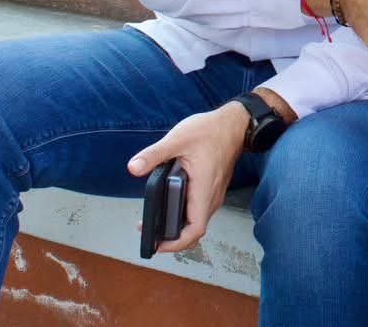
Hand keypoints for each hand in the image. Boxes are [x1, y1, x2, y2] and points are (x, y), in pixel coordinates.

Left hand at [127, 102, 250, 253]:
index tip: (157, 244)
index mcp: (203, 189)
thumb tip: (133, 168)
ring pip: (197, 220)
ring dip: (177, 226)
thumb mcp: (178, 138)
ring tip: (154, 219)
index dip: (176, 243)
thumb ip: (155, 154)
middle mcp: (211, 197)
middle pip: (195, 230)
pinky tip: (168, 203)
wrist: (235, 124)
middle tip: (148, 231)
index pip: (195, 229)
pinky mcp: (213, 188)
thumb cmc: (210, 130)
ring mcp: (214, 194)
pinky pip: (199, 210)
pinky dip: (184, 214)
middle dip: (171, 237)